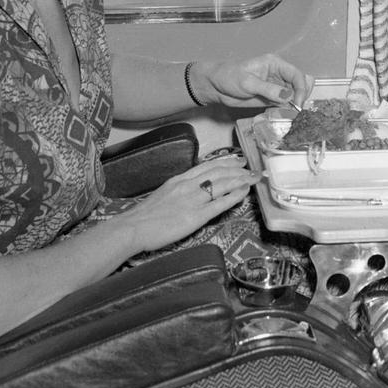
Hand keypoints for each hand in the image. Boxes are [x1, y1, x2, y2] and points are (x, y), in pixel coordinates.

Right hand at [121, 156, 257, 250]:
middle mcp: (188, 185)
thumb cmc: (144, 216)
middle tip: (252, 167)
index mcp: (179, 179)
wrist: (133, 227)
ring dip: (241, 179)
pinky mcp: (195, 216)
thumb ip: (179, 189)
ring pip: (222, 184)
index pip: (208, 166)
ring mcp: (193, 199)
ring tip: (254, 177)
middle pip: (219, 172)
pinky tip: (244, 192)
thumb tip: (191, 189)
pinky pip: (219, 203)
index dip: (226, 162)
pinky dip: (234, 196)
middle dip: (238, 169)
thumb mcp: (163, 193)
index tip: (238, 160)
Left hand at [190, 54, 314, 108]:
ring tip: (291, 116)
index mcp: (275, 64)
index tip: (297, 104)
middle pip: (300, 85)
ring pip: (294, 96)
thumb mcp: (248, 83)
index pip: (296, 75)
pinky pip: (285, 105)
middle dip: (301, 97)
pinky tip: (285, 117)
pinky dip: (288, 111)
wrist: (215, 87)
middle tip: (296, 111)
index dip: (300, 89)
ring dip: (295, 106)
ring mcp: (276, 87)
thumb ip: (268, 89)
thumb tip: (288, 96)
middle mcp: (279, 75)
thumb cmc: (229, 77)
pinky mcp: (271, 99)